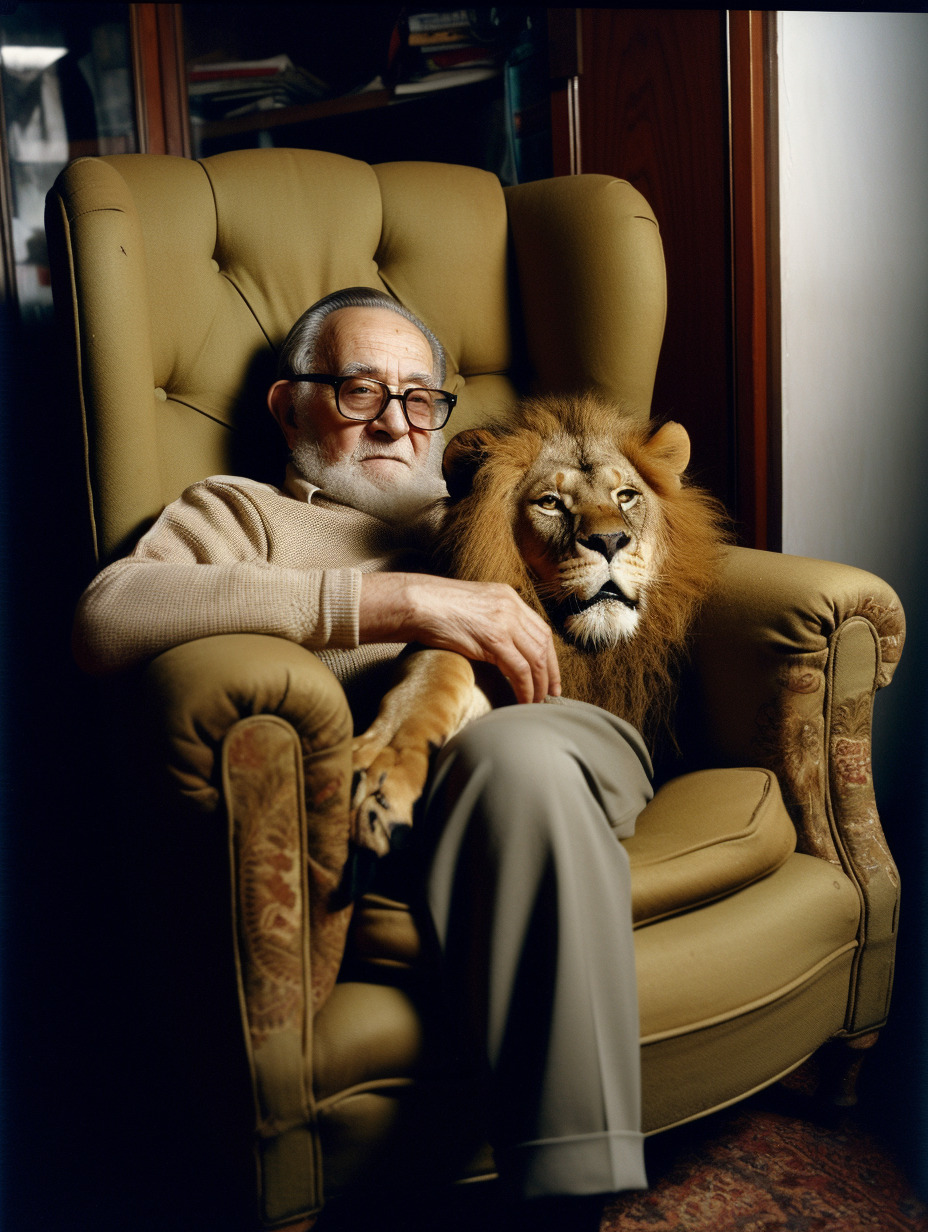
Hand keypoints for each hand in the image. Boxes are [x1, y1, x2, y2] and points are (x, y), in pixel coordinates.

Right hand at [359, 573, 560, 704]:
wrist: (416, 602)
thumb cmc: (434, 608)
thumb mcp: (471, 607)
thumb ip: (489, 621)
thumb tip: (497, 647)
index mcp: (508, 597)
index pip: (540, 628)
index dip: (549, 654)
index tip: (550, 674)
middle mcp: (511, 607)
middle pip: (544, 644)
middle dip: (551, 672)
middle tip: (551, 693)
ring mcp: (505, 622)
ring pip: (536, 659)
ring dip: (540, 684)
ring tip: (537, 702)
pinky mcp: (495, 639)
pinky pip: (520, 669)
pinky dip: (525, 688)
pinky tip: (523, 700)